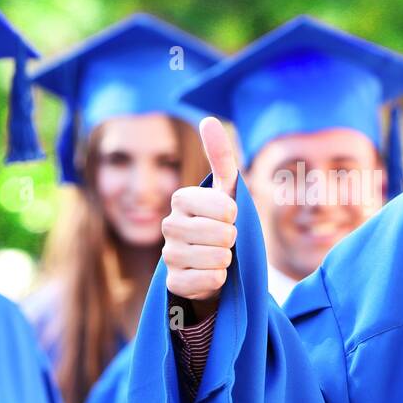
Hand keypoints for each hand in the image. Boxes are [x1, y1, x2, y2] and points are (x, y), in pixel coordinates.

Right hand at [162, 117, 238, 310]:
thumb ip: (220, 156)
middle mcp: (169, 226)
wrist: (211, 264)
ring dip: (227, 260)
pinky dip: (218, 281)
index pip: (224, 208)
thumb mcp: (226, 190)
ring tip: (218, 256)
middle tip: (223, 239)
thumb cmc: (220, 223)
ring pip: (217, 259)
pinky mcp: (172, 283)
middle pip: (223, 235)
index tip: (228, 216)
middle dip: (232, 239)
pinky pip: (209, 281)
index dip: (234, 215)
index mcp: (181, 199)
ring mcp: (168, 256)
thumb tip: (208, 119)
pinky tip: (211, 275)